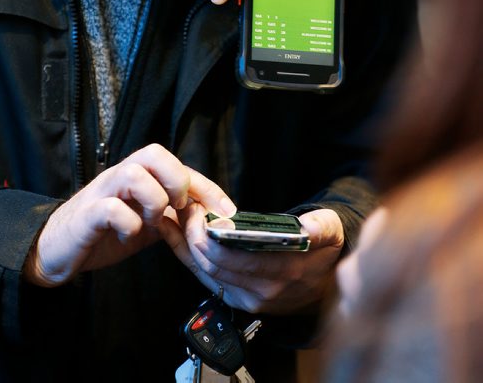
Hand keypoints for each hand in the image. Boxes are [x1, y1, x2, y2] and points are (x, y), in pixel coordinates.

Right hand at [23, 143, 235, 287]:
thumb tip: (210, 219)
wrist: (58, 248)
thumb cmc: (105, 231)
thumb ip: (173, 217)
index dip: (206, 186)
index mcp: (140, 176)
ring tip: (151, 223)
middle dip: (177, 181)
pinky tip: (129, 236)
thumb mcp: (147, 222)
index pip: (179, 166)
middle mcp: (121, 176)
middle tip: (178, 209)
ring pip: (134, 173)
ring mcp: (103, 192)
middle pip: (154, 152)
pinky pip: (110, 208)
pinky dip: (128, 224)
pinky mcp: (86, 215)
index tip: (226, 210)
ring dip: (153, 201)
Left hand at [160, 203, 344, 314]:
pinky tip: (179, 238)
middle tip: (186, 209)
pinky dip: (190, 259)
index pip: (233, 259)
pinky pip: (208, 280)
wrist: (329, 286)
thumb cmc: (326, 252)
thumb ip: (322, 226)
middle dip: (193, 237)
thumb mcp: (333, 231)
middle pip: (213, 266)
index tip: (199, 211)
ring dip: (187, 247)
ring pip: (205, 275)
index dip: (209, 237)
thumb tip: (308, 228)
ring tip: (177, 218)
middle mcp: (262, 292)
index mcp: (284, 272)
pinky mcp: (240, 300)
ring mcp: (249, 300)